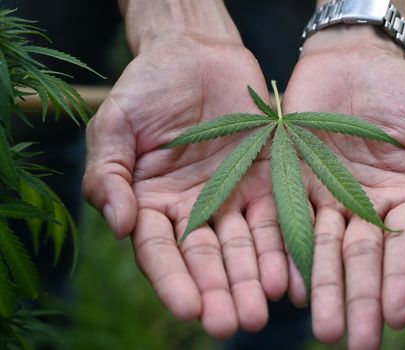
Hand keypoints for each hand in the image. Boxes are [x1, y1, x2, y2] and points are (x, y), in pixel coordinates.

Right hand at [82, 36, 288, 337]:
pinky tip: (289, 275)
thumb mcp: (115, 126)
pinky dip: (282, 248)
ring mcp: (233, 200)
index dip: (173, 281)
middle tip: (231, 324)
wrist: (196, 55)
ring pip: (244, 248)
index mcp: (152, 206)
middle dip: (218, 292)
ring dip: (251, 280)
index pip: (160, 253)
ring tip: (262, 311)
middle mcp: (194, 212)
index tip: (189, 308)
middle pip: (206, 260)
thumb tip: (117, 225)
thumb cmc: (146, 89)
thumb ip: (109, 175)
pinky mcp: (268, 183)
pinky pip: (276, 219)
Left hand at [282, 26, 404, 348]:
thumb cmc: (400, 92)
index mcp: (402, 199)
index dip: (400, 282)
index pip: (402, 249)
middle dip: (358, 301)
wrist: (351, 60)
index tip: (397, 317)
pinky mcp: (291, 182)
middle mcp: (362, 207)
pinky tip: (288, 286)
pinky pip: (288, 221)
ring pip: (323, 250)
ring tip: (321, 328)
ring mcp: (325, 197)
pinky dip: (288, 253)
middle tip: (355, 343)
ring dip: (322, 290)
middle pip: (360, 261)